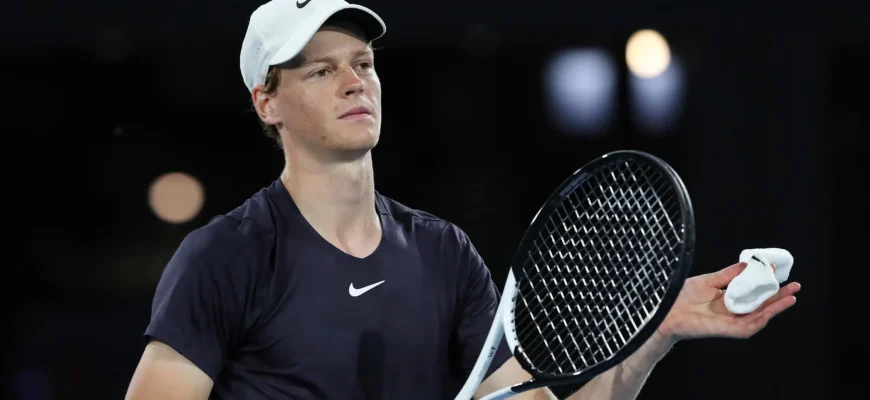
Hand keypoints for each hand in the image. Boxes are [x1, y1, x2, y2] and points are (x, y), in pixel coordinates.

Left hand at [655, 262, 800, 345]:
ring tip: (791, 297)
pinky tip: (772, 310)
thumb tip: (747, 265)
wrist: (667, 311)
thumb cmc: (682, 297)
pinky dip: (762, 318)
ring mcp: (732, 322)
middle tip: (796, 286)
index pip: (753, 293)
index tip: (778, 272)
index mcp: (729, 300)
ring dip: (776, 308)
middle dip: (779, 296)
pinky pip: (749, 327)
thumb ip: (728, 275)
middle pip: (761, 305)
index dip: (767, 284)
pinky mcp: (727, 330)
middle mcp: (733, 311)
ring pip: (760, 316)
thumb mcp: (709, 280)